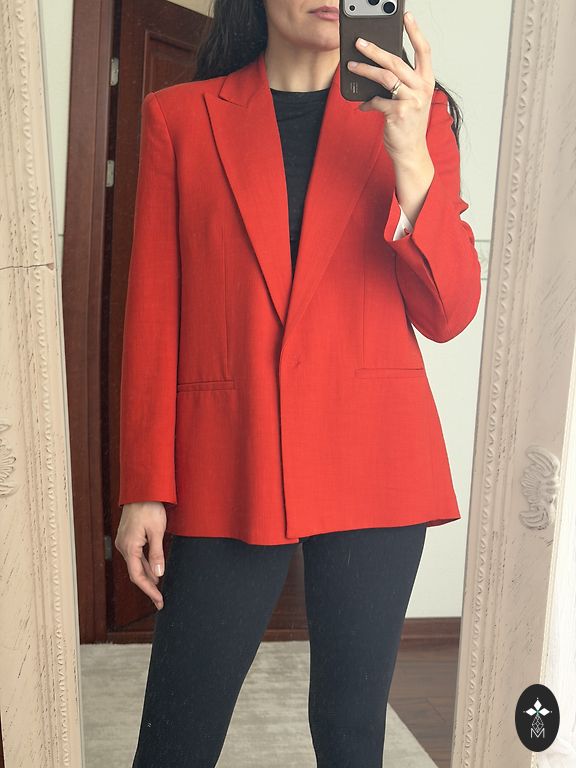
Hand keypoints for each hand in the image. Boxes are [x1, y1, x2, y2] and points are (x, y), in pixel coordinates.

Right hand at [115, 501, 166, 609]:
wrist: (142, 491)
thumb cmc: (150, 508)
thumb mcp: (157, 531)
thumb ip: (157, 554)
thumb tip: (158, 575)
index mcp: (129, 547)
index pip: (138, 576)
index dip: (149, 591)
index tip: (159, 601)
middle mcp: (123, 546)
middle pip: (136, 573)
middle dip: (148, 587)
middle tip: (160, 600)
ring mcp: (125, 542)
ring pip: (136, 565)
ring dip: (147, 576)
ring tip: (159, 588)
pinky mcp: (128, 537)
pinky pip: (136, 556)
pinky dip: (145, 565)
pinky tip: (154, 570)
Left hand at [346, 11, 435, 162]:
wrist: (410, 151)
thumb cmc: (408, 124)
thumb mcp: (410, 100)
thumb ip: (401, 83)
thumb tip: (378, 68)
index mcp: (427, 81)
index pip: (423, 50)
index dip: (415, 31)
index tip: (406, 17)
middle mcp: (422, 88)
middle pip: (396, 61)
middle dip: (375, 50)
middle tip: (360, 42)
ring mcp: (411, 100)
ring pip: (384, 77)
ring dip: (365, 70)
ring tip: (352, 66)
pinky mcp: (398, 113)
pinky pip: (377, 101)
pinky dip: (367, 102)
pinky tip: (362, 105)